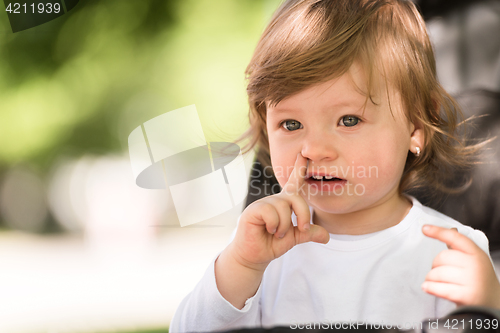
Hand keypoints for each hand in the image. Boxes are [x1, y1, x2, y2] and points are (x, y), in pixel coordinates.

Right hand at [229, 153, 329, 271]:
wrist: (255, 256)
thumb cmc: (271, 243)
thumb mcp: (295, 237)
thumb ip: (309, 232)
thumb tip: (327, 237)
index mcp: (284, 203)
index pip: (293, 182)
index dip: (299, 168)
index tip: (303, 154)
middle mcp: (274, 200)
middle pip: (296, 197)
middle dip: (303, 214)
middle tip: (301, 229)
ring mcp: (263, 204)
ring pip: (283, 207)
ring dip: (285, 226)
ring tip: (276, 233)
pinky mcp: (253, 210)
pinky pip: (270, 212)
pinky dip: (274, 225)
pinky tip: (268, 230)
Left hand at [422, 225, 499, 308]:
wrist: (491, 303)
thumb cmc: (478, 280)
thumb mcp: (474, 261)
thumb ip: (460, 248)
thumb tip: (450, 229)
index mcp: (477, 254)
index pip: (455, 238)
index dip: (438, 232)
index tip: (424, 228)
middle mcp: (475, 265)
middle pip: (442, 257)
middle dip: (435, 265)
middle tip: (439, 272)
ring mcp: (471, 280)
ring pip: (437, 273)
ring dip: (430, 278)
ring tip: (436, 282)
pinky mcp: (465, 295)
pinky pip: (438, 288)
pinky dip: (429, 287)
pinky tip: (427, 287)